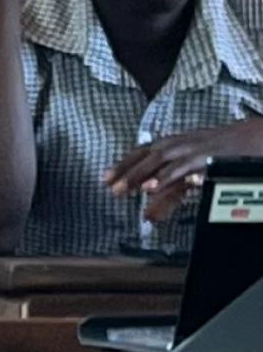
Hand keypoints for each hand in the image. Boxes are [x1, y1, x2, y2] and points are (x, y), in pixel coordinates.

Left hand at [106, 119, 262, 224]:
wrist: (254, 137)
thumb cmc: (223, 153)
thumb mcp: (192, 170)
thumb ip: (171, 192)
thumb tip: (151, 214)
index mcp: (174, 144)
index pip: (142, 152)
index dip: (123, 164)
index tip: (104, 179)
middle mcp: (181, 144)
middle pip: (148, 156)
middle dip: (128, 172)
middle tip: (110, 188)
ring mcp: (195, 150)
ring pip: (163, 160)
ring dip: (144, 175)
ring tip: (129, 189)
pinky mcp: (209, 158)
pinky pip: (187, 168)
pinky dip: (171, 176)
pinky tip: (159, 186)